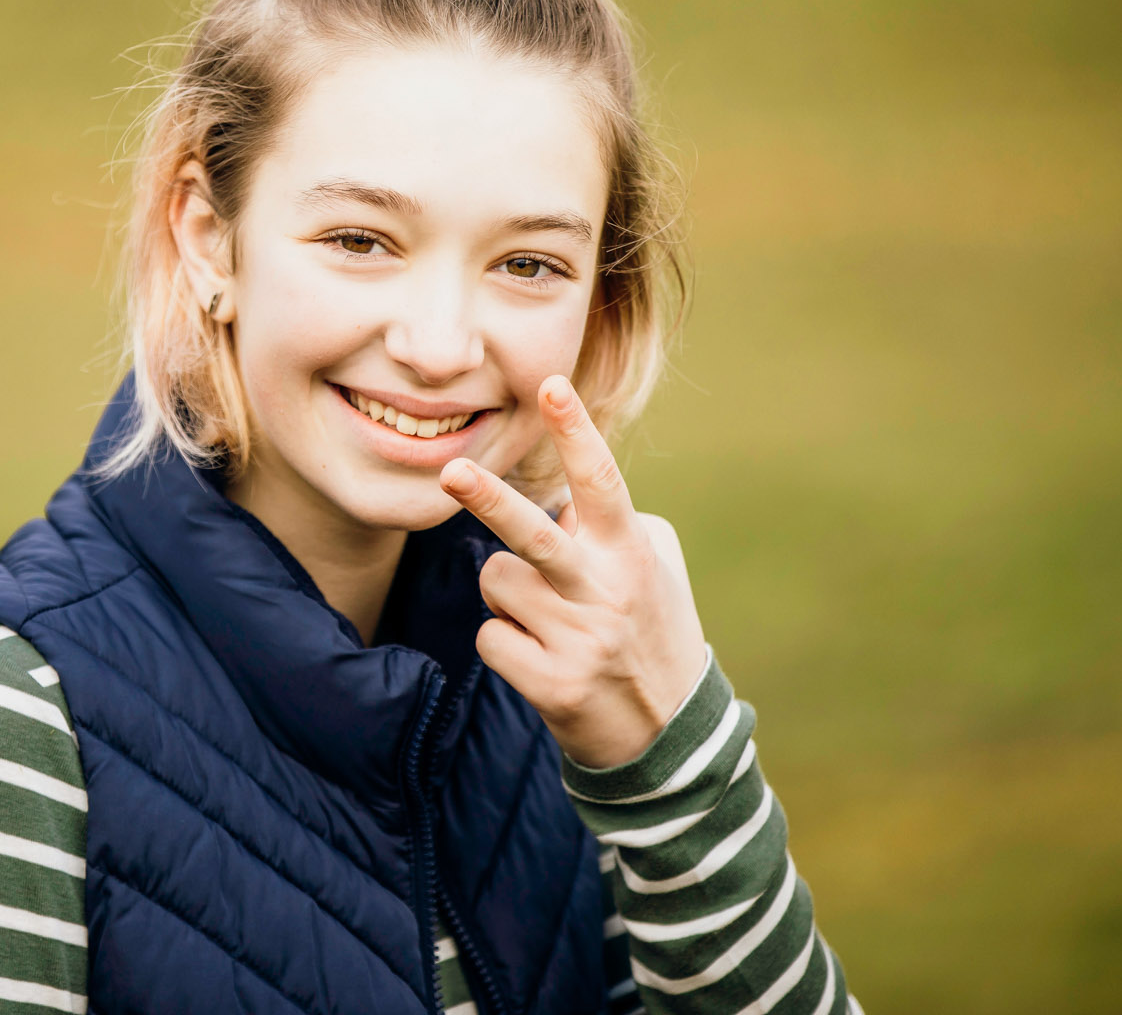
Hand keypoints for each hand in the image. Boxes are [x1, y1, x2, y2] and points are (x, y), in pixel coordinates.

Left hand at [438, 375, 707, 768]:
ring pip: (496, 584)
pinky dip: (505, 642)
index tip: (552, 386)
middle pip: (534, 536)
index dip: (576, 431)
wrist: (671, 735)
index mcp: (629, 553)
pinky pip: (490, 637)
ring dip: (506, 595)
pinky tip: (541, 658)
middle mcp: (605, 592)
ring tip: (547, 619)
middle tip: (450, 471)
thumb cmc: (651, 627)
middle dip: (489, 499)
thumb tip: (558, 497)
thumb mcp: (650, 567)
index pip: (601, 482)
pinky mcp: (553, 686)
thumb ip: (608, 524)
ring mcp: (579, 641)